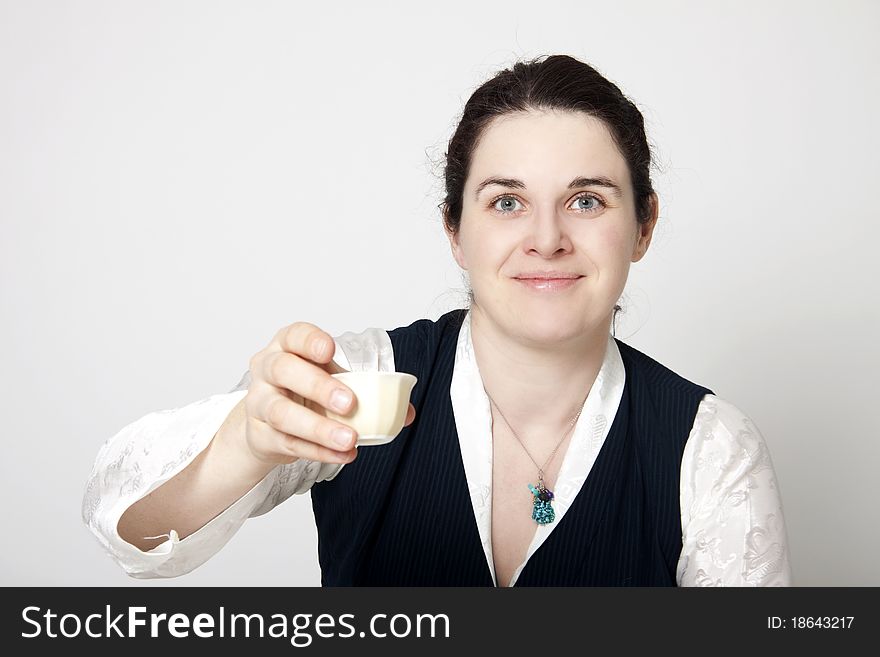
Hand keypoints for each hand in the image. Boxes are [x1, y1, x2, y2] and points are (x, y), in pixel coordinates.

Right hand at [242, 322, 415, 464]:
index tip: (329, 351)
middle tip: (349, 403)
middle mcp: (268, 369)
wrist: (267, 425)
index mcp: (287, 347)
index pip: (294, 335)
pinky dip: (319, 451)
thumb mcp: (332, 379)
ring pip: (282, 412)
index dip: (310, 341)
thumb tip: (405, 411)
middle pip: (283, 370)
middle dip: (318, 386)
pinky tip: (343, 455)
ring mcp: (259, 402)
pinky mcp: (260, 434)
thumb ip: (367, 389)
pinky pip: (288, 443)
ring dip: (319, 427)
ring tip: (350, 439)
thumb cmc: (303, 392)